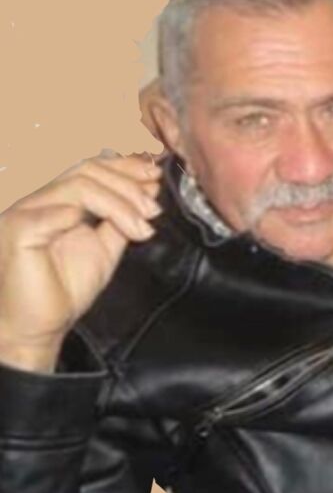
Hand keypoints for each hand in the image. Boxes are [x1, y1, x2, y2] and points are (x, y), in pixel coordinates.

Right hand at [0, 151, 162, 371]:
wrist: (40, 326)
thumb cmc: (65, 288)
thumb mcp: (107, 246)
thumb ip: (123, 217)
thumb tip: (149, 189)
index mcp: (57, 199)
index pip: (91, 166)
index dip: (126, 166)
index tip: (156, 174)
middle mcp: (38, 198)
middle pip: (87, 169)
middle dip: (129, 185)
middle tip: (154, 209)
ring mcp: (24, 210)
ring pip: (79, 185)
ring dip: (121, 204)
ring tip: (143, 227)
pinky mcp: (17, 230)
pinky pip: (56, 212)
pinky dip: (92, 215)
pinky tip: (120, 231)